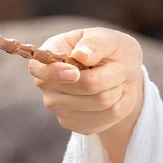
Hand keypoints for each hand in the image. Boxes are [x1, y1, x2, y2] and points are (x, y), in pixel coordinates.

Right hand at [28, 27, 144, 139]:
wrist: (123, 78)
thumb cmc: (109, 51)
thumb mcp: (107, 37)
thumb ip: (95, 42)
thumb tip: (81, 55)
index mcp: (49, 56)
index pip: (39, 69)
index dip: (56, 73)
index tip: (76, 72)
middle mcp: (47, 85)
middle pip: (85, 85)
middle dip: (111, 74)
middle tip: (117, 67)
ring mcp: (59, 108)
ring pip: (102, 101)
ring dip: (118, 88)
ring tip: (115, 81)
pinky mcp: (76, 125)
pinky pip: (111, 115)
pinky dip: (122, 103)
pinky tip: (114, 96)